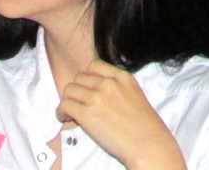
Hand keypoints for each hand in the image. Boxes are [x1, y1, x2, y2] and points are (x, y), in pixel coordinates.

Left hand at [57, 60, 186, 169]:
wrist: (147, 143)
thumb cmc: (145, 125)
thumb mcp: (135, 95)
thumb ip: (118, 88)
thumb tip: (99, 93)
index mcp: (122, 77)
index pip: (94, 65)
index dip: (87, 78)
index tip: (87, 89)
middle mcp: (108, 83)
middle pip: (79, 78)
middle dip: (77, 90)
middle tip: (80, 104)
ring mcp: (96, 97)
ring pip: (69, 90)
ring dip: (68, 101)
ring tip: (71, 113)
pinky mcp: (86, 113)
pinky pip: (64, 105)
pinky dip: (62, 112)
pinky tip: (67, 119)